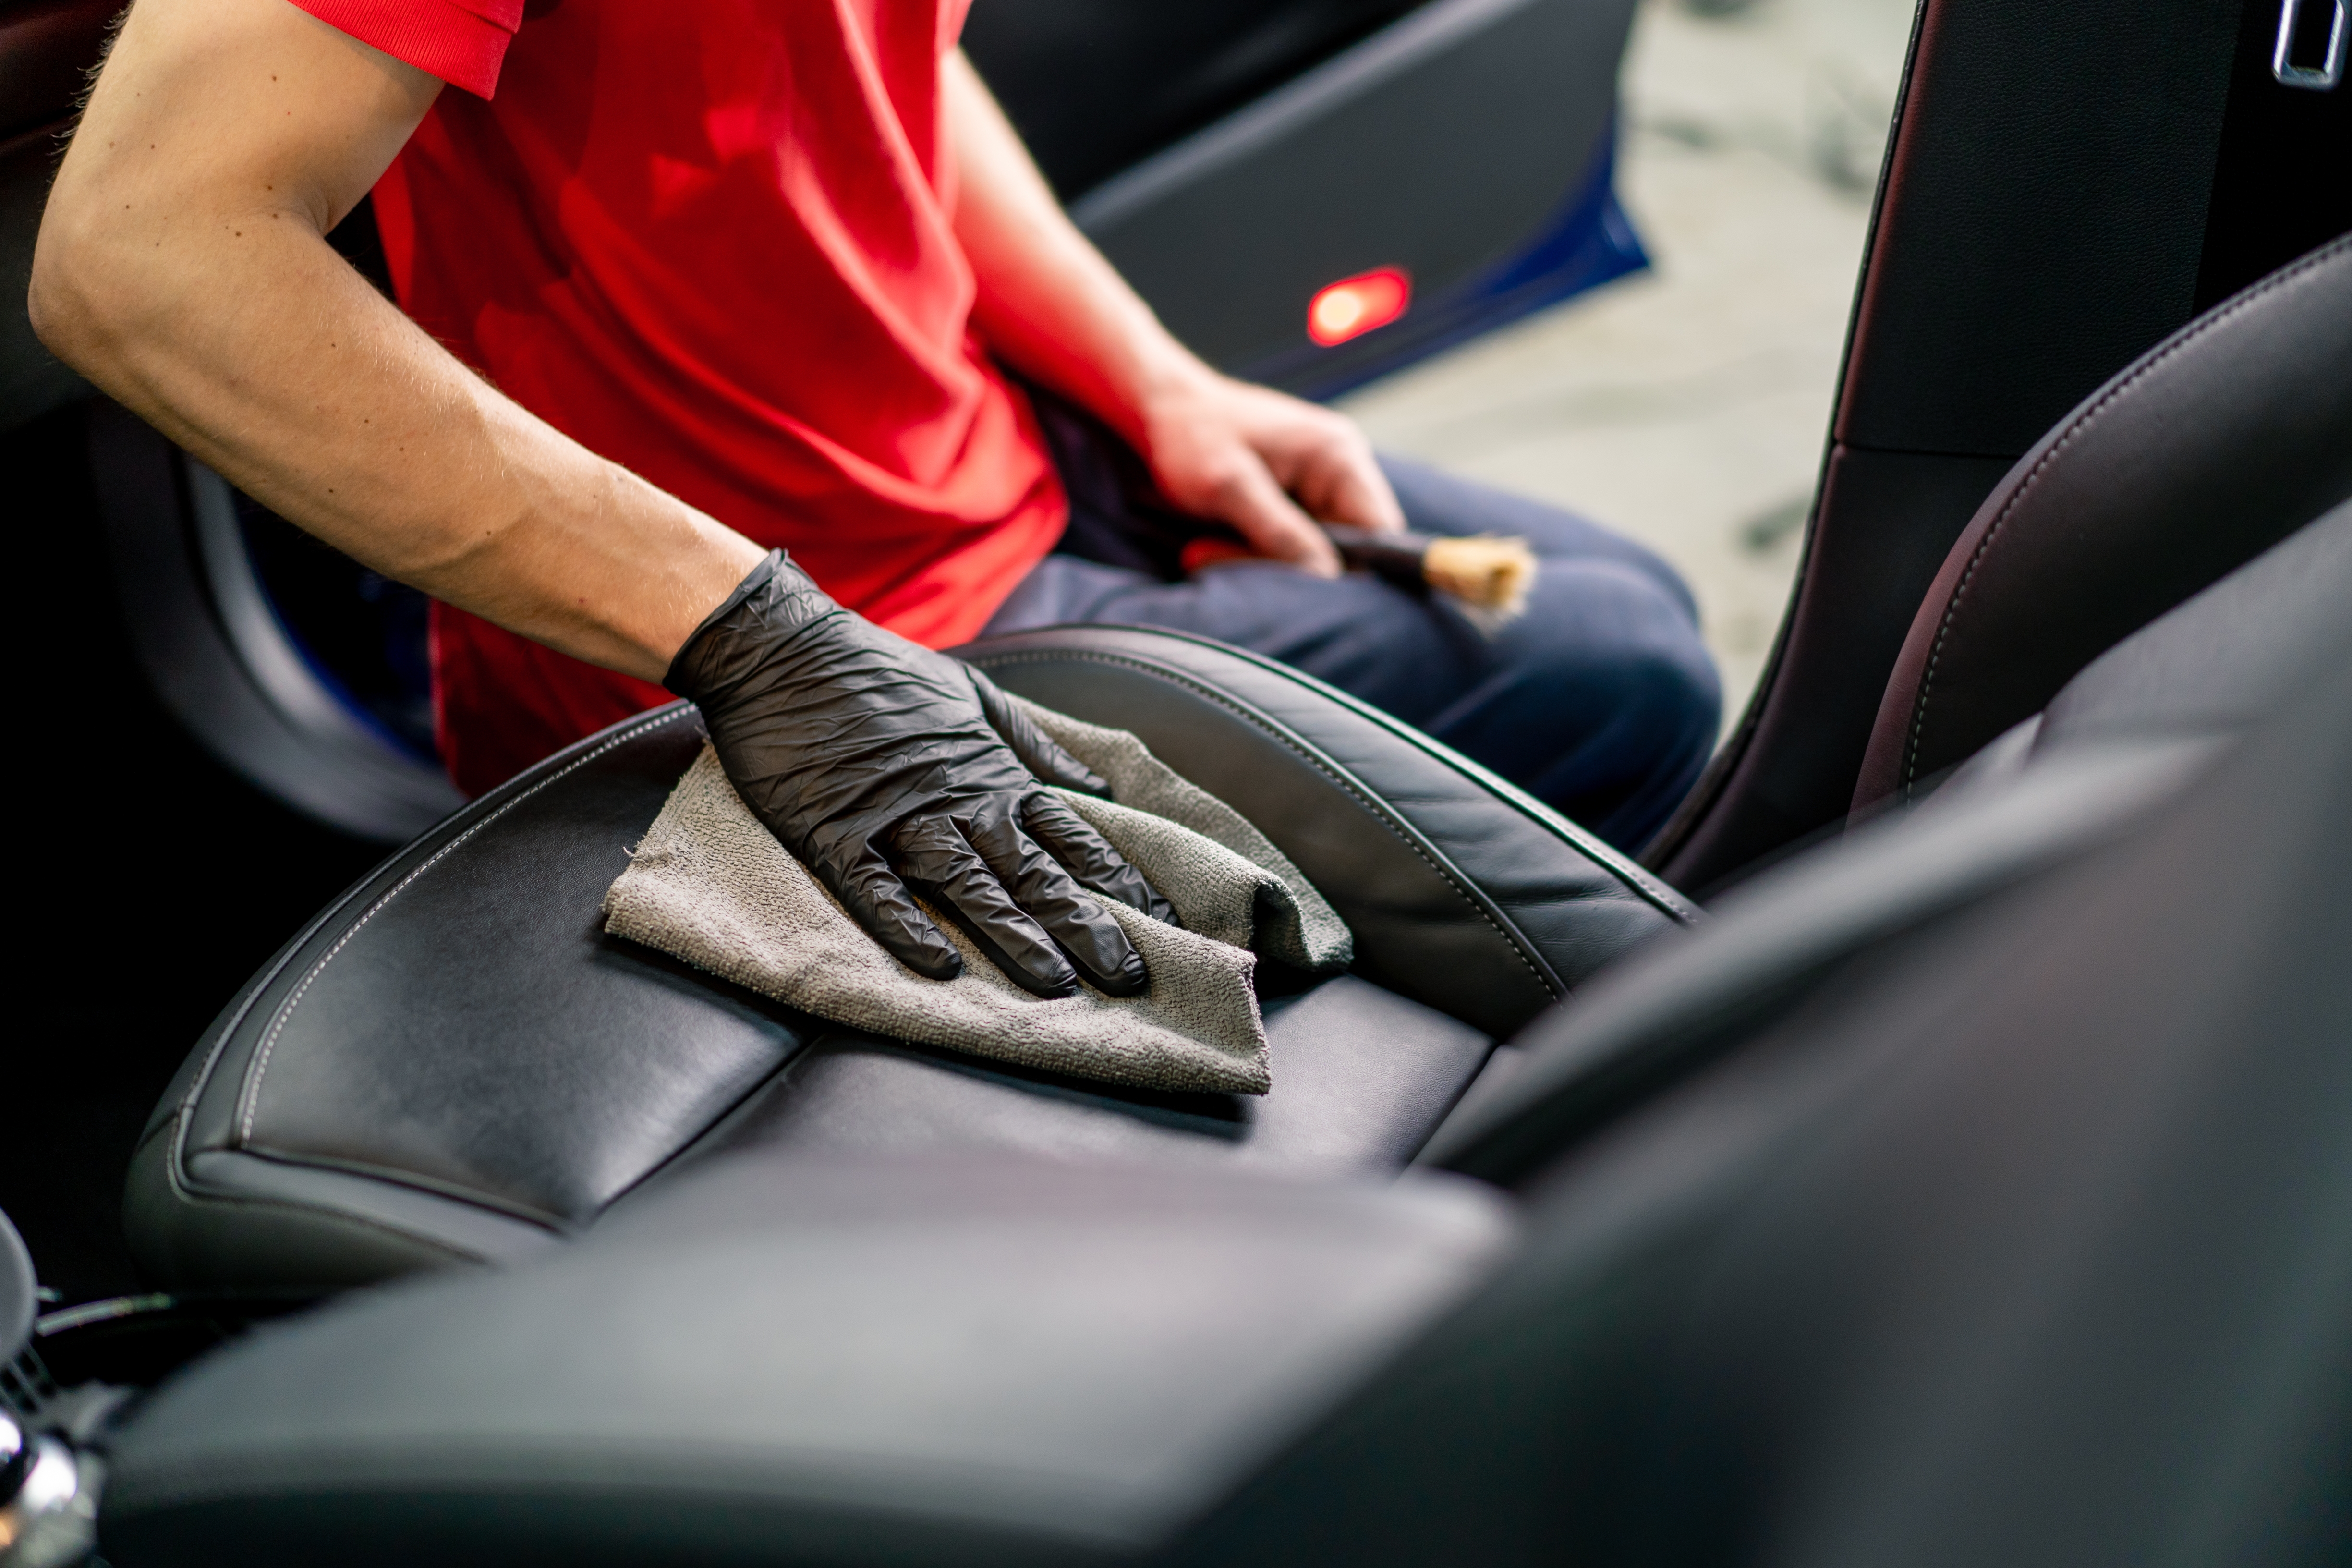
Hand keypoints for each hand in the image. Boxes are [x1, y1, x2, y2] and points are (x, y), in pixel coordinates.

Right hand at [665, 552, 1174, 996]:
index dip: (1120, 882)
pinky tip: (938, 967)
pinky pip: (875, 889)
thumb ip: (1035, 747)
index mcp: (991, 774)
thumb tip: (1096, 784)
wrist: (785, 647)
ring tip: (1056, 985)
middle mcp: (956, 802)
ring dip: (1015, 937)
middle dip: (1087, 926)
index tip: (1164, 923)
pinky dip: (906, 927)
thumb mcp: (974, 697)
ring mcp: (895, 819)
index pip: (1072, 837)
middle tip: (1132, 976)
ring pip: (969, 887)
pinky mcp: (834, 833)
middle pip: (1034, 872)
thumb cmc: (880, 670)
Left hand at [1134, 369, 1406, 576]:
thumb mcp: (1229, 484)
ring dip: (1263, 564)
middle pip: (1346, 551)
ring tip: (1207, 549)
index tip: (1306, 596)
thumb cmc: (1192, 434)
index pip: (1379, 530)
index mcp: (1339, 456)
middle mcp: (1339, 474)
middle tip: (1226, 561)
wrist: (1162, 411)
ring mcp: (1316, 493)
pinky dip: (1253, 556)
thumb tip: (1326, 577)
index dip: (1356, 571)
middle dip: (1293, 569)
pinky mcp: (1292, 509)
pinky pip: (1288, 549)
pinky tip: (1215, 544)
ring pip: (1312, 556)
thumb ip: (1278, 530)